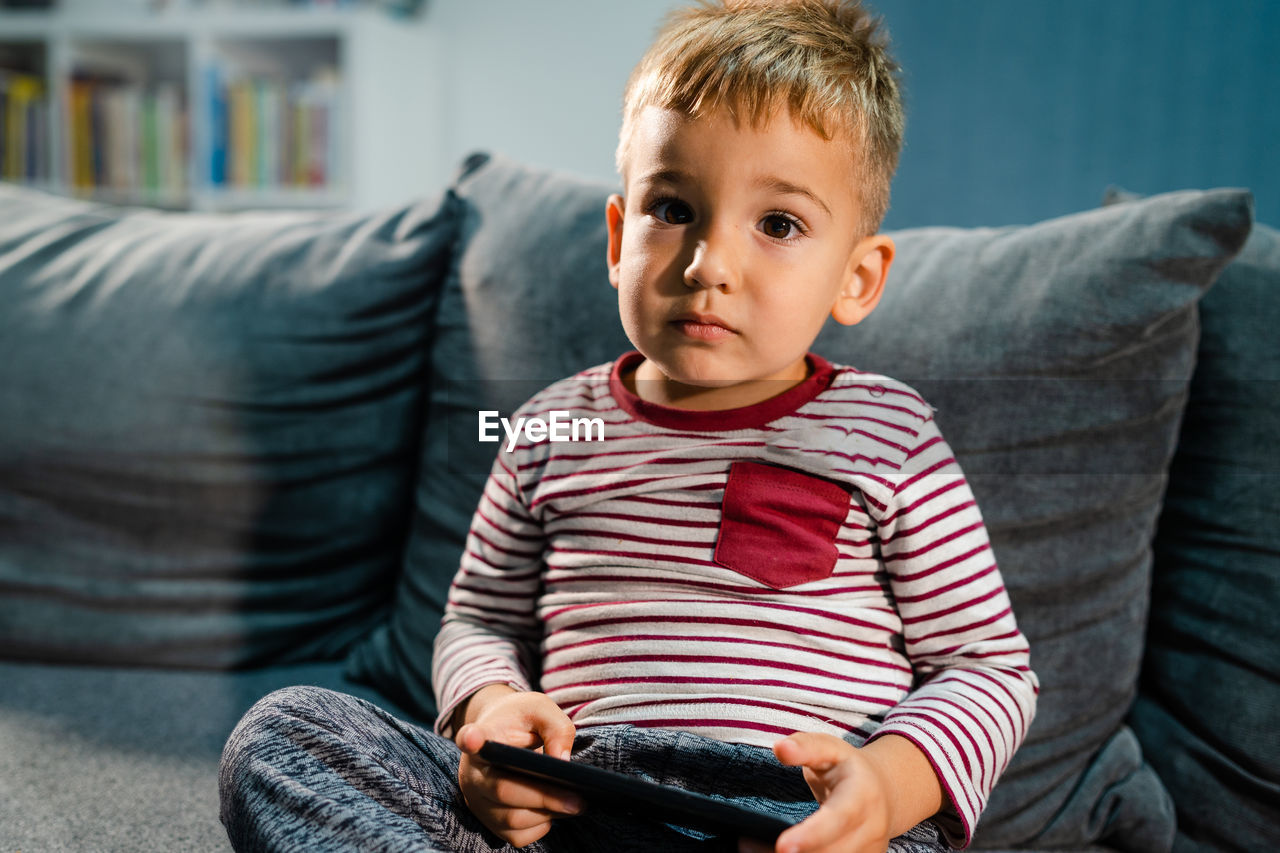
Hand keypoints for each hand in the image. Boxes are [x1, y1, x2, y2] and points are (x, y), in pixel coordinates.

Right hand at [454, 685, 581, 847]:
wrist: (503, 735)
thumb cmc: (522, 721)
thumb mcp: (542, 710)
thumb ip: (556, 728)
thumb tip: (562, 763)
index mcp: (482, 736)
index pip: (471, 738)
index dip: (470, 740)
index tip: (472, 738)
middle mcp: (472, 772)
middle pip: (503, 790)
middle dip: (544, 798)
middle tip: (578, 801)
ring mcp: (477, 800)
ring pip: (511, 819)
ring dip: (547, 814)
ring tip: (575, 804)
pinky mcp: (488, 821)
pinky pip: (517, 836)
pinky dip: (540, 827)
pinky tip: (554, 811)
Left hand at [739, 733, 893, 852]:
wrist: (887, 792)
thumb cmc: (848, 768)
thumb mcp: (830, 748)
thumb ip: (805, 746)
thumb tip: (780, 747)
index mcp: (862, 796)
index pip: (838, 818)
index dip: (812, 835)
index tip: (783, 846)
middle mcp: (871, 829)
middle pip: (831, 852)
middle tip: (747, 846)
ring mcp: (870, 851)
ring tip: (753, 849)